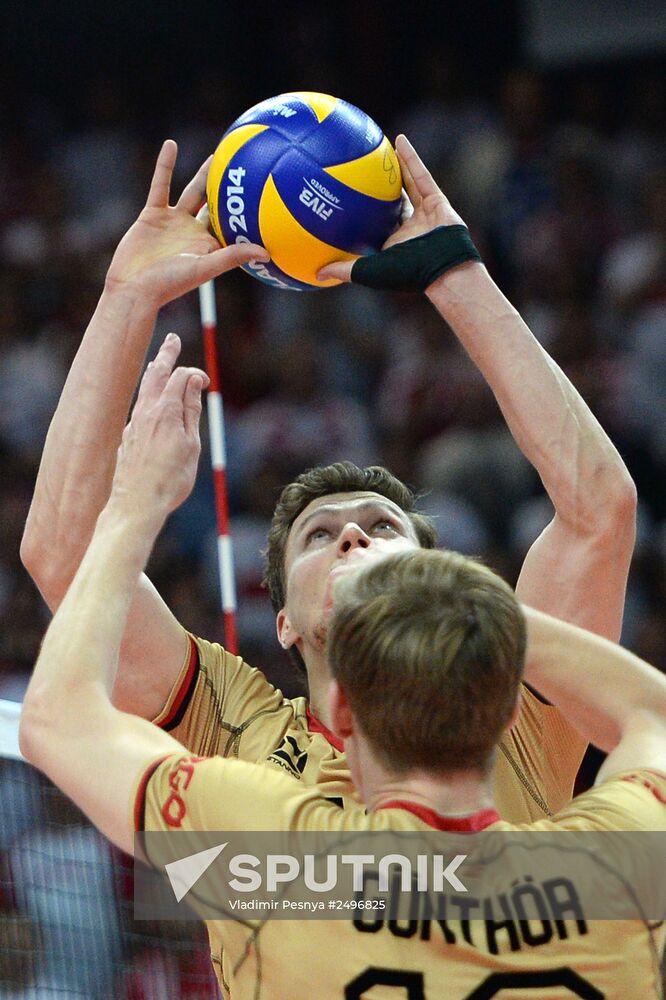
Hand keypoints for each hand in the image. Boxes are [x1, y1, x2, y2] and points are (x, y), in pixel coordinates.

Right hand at [105, 140, 268, 306]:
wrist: (133, 285)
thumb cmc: (170, 283)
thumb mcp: (205, 267)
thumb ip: (233, 257)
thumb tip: (267, 252)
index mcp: (209, 245)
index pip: (232, 226)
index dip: (246, 214)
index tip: (263, 197)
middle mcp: (194, 232)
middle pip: (215, 205)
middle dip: (228, 191)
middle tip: (243, 169)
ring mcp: (174, 221)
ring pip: (192, 192)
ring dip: (203, 175)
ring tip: (216, 156)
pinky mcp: (153, 213)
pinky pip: (160, 184)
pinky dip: (164, 165)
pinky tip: (171, 144)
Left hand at [111, 334, 206, 520]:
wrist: (136, 504)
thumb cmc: (170, 479)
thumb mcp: (191, 445)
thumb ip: (192, 412)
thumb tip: (193, 383)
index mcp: (166, 411)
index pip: (180, 377)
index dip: (194, 374)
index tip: (206, 383)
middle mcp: (146, 412)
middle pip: (156, 374)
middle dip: (166, 355)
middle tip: (173, 340)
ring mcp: (134, 424)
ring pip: (144, 390)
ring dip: (154, 373)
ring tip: (158, 362)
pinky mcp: (128, 437)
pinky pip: (140, 407)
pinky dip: (149, 395)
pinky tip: (150, 400)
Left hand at [318, 134, 465, 282]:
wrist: (444, 270)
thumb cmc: (406, 272)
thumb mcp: (368, 271)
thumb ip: (343, 270)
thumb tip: (315, 274)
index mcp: (391, 244)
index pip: (371, 226)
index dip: (359, 212)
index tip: (342, 197)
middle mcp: (406, 228)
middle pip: (388, 202)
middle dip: (376, 185)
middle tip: (359, 166)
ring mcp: (423, 214)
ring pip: (407, 184)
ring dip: (395, 166)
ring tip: (380, 146)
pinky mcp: (436, 201)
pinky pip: (421, 175)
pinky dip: (411, 158)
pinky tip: (399, 140)